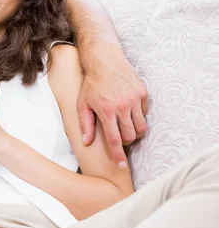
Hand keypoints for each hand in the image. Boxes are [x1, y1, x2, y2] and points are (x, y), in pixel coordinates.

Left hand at [78, 44, 147, 167]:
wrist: (104, 60)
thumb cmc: (91, 83)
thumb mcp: (82, 103)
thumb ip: (85, 124)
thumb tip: (87, 143)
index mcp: (106, 110)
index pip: (114, 139)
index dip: (118, 155)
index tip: (120, 166)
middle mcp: (122, 106)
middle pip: (130, 135)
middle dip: (126, 140)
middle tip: (119, 135)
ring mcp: (134, 99)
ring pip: (141, 127)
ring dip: (134, 131)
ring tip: (125, 126)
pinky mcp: (142, 93)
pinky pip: (144, 113)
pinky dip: (138, 116)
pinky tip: (128, 110)